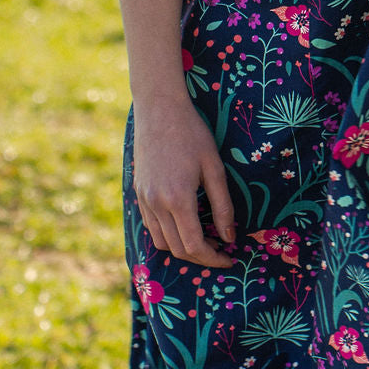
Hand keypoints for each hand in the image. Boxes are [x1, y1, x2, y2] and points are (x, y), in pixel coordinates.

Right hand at [131, 93, 237, 267]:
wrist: (159, 110)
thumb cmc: (192, 134)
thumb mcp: (214, 168)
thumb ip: (223, 205)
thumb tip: (230, 237)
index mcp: (178, 199)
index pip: (194, 246)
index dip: (213, 259)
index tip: (229, 258)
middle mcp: (157, 204)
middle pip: (177, 249)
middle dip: (201, 257)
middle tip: (221, 251)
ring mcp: (144, 200)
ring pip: (162, 242)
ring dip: (183, 248)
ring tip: (205, 239)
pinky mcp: (138, 193)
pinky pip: (152, 227)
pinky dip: (168, 235)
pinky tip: (185, 224)